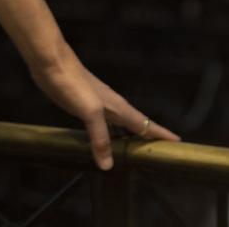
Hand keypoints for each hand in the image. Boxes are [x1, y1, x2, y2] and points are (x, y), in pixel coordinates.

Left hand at [28, 44, 180, 169]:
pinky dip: (108, 133)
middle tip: (158, 151)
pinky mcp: (83, 104)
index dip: (161, 134)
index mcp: (118, 107)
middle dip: (148, 137)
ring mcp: (97, 104)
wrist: (51, 61)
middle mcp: (111, 105)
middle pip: (135, 124)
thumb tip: (108, 165)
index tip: (177, 143)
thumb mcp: (88, 112)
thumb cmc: (72, 82)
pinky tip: (101, 137)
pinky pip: (102, 123)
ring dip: (128, 135)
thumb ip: (100, 138)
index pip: (145, 123)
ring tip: (134, 149)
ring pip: (119, 124)